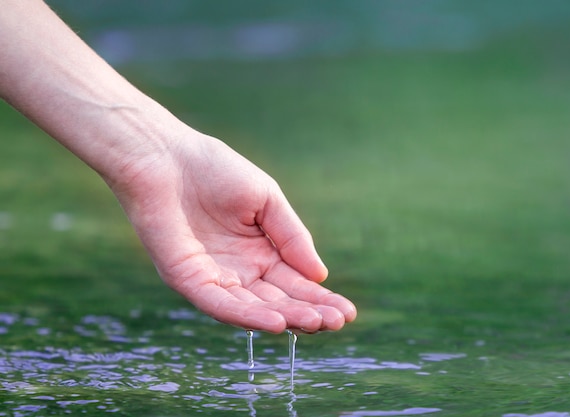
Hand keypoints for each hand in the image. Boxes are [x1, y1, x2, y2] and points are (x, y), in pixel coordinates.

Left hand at [109, 130, 356, 332]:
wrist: (165, 156)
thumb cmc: (215, 170)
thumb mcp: (267, 200)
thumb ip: (292, 236)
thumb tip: (320, 275)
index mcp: (259, 251)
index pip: (294, 282)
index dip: (320, 297)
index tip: (348, 311)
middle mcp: (239, 271)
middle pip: (279, 300)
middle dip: (309, 312)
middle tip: (338, 322)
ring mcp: (213, 278)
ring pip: (254, 307)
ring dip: (286, 318)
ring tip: (317, 324)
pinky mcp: (188, 279)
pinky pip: (220, 304)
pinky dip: (247, 315)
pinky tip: (276, 322)